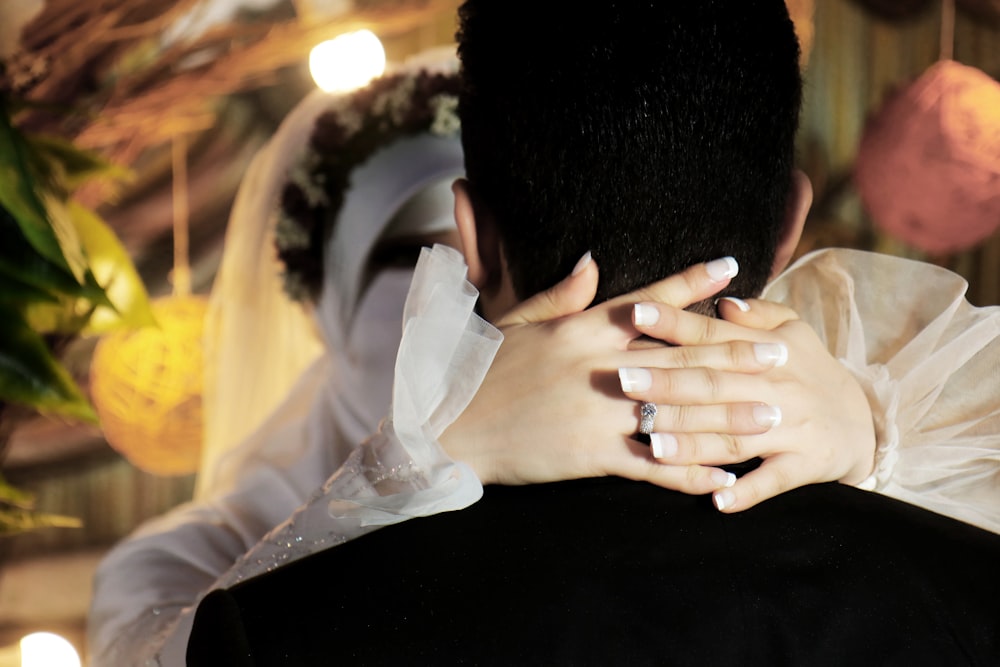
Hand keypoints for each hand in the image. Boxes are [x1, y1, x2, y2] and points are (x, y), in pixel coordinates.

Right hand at [441, 254, 747, 493]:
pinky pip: (653, 465)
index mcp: (581, 328)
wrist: (452, 426)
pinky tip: (724, 477)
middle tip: (782, 354)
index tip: (733, 268)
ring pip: (678, 412)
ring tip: (772, 414)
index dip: (692, 284)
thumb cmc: (481, 371)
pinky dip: (690, 473)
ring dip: (729, 415)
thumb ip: (559, 296)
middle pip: (681, 357)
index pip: (649, 301)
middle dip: (736, 355)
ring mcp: (598, 411)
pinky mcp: (591, 454)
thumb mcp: (517, 322)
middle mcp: (598, 366)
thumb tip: (593, 262)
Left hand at [618, 296, 876, 511]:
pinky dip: (746, 491)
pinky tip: (717, 499)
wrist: (865, 423)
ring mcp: (791, 428)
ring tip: (652, 445)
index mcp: (767, 350)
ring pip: (733, 437)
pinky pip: (772, 481)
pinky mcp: (804, 464)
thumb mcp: (793, 331)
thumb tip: (721, 298)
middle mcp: (776, 387)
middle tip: (621, 380)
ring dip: (693, 444)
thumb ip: (755, 315)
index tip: (633, 311)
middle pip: (713, 385)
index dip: (673, 322)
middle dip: (667, 383)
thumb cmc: (811, 371)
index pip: (711, 334)